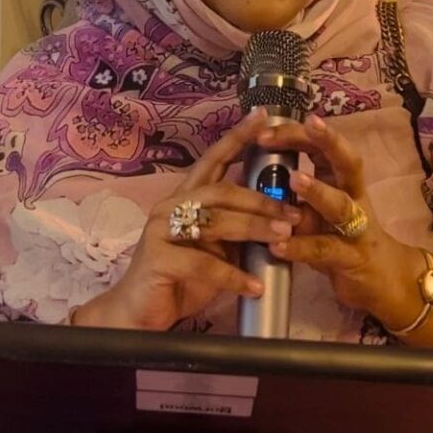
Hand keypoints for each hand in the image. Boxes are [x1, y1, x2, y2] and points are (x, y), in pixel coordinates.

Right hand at [72, 108, 302, 330]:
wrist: (138, 314)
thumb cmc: (180, 280)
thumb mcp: (216, 251)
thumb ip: (237, 231)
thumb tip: (281, 218)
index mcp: (185, 198)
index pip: (213, 161)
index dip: (237, 138)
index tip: (263, 118)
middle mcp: (170, 206)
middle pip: (221, 191)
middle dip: (261, 200)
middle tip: (293, 214)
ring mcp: (160, 230)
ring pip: (215, 221)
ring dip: (253, 229)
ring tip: (282, 239)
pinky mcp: (158, 258)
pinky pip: (203, 264)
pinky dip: (234, 276)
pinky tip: (255, 287)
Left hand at [259, 116, 425, 330]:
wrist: (383, 280)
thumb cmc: (340, 238)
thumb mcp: (318, 210)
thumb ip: (293, 190)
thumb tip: (249, 169)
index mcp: (342, 181)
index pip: (323, 147)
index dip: (298, 133)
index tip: (265, 128)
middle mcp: (354, 198)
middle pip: (347, 163)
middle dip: (327, 142)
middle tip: (307, 125)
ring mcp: (357, 229)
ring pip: (340, 205)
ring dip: (318, 191)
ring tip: (294, 179)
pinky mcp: (351, 259)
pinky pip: (324, 250)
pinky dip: (299, 248)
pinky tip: (276, 245)